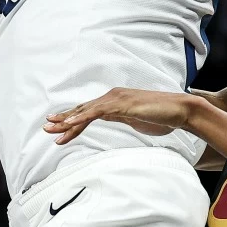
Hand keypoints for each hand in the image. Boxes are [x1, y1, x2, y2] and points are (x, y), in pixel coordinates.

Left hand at [44, 87, 200, 143]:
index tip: (58, 128)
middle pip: (83, 110)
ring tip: (52, 129)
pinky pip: (96, 112)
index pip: (89, 112)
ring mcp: (117, 99)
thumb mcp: (137, 120)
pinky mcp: (122, 104)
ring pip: (86, 111)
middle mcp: (113, 97)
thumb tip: (117, 120)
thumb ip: (124, 118)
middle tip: (46, 128)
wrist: (180, 110)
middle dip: (64, 119)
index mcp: (116, 102)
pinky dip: (81, 118)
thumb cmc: (162, 116)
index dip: (72, 119)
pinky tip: (69, 125)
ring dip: (67, 121)